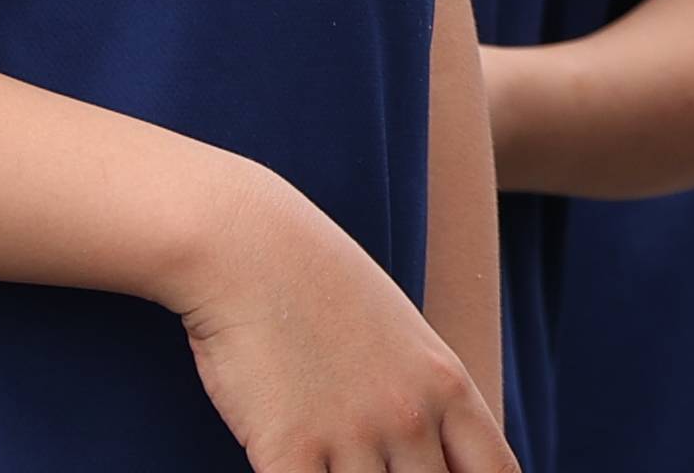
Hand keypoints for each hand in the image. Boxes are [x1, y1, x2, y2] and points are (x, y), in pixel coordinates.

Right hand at [172, 174, 519, 472]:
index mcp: (446, 386)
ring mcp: (352, 434)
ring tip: (334, 464)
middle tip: (378, 469)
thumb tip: (436, 453)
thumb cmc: (319, 288)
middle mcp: (409, 415)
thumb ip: (426, 400)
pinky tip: (294, 468)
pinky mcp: (289, 448)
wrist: (247, 244)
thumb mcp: (401, 338)